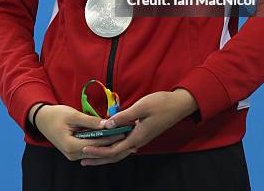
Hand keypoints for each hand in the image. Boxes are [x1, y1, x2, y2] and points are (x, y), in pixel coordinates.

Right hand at [32, 104, 126, 161]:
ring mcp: (73, 155)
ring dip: (109, 145)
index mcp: (71, 146)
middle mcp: (72, 154)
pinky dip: (101, 144)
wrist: (42, 119)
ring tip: (124, 138)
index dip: (111, 138)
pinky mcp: (74, 151)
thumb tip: (106, 124)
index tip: (124, 131)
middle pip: (98, 151)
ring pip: (95, 152)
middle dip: (113, 143)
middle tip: (129, 136)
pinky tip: (112, 139)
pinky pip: (91, 149)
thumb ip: (90, 121)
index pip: (96, 144)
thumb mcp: (73, 115)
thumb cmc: (56, 115)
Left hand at [80, 89, 198, 165]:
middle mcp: (138, 141)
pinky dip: (114, 147)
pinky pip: (125, 145)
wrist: (179, 105)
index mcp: (137, 136)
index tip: (85, 150)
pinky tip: (109, 143)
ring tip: (92, 154)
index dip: (98, 151)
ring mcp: (141, 138)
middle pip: (115, 155)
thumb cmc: (162, 104)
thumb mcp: (142, 106)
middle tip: (83, 160)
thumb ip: (124, 116)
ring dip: (105, 154)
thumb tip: (108, 125)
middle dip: (99, 158)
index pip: (114, 150)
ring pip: (120, 151)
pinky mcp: (142, 134)